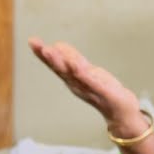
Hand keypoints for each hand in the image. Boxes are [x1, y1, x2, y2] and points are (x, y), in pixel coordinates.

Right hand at [28, 37, 142, 131]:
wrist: (121, 112)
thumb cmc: (102, 90)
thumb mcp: (86, 71)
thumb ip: (72, 58)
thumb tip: (57, 45)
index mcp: (72, 78)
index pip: (55, 64)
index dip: (43, 54)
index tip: (32, 41)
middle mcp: (77, 84)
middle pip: (61, 69)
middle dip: (49, 58)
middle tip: (39, 46)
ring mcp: (89, 89)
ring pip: (73, 74)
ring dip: (62, 63)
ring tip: (51, 51)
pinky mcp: (103, 93)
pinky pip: (92, 83)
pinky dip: (84, 75)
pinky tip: (77, 66)